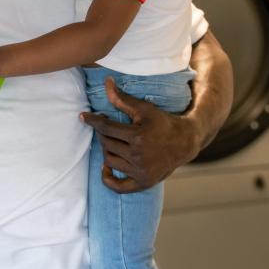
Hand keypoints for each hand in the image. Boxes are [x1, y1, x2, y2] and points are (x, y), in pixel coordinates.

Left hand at [80, 77, 201, 193]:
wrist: (184, 142)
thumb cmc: (163, 123)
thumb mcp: (144, 109)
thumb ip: (122, 99)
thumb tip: (107, 82)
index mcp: (137, 137)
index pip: (106, 128)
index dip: (93, 120)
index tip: (83, 116)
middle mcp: (138, 156)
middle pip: (106, 144)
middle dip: (102, 134)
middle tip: (105, 127)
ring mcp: (140, 171)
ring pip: (109, 161)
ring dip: (106, 150)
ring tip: (112, 142)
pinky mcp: (143, 182)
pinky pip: (119, 187)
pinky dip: (108, 180)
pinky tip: (105, 169)